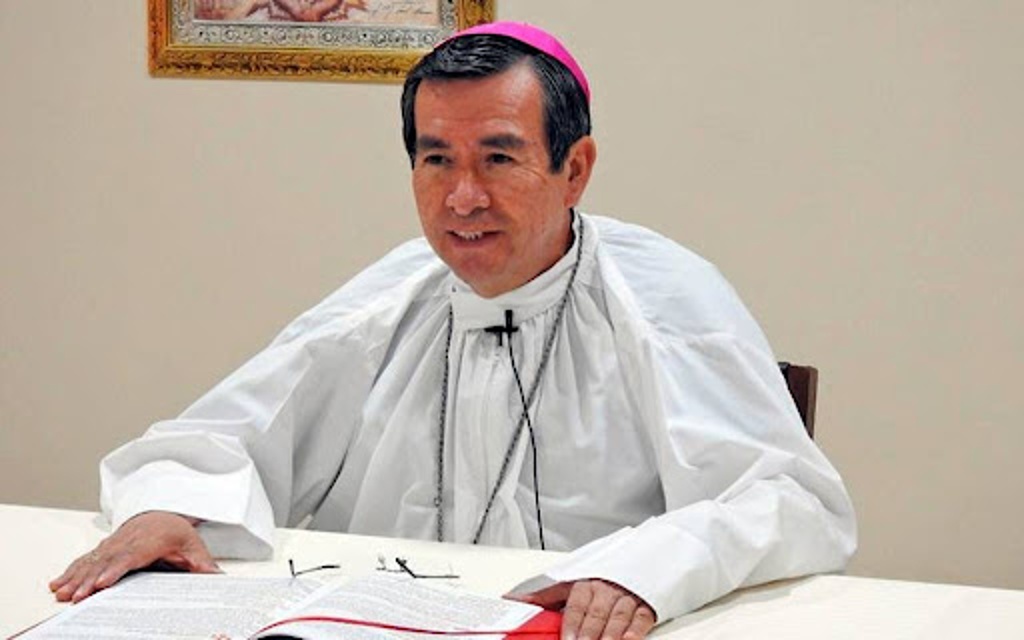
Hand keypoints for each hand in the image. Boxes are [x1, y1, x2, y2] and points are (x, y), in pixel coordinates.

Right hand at [49, 511, 218, 602]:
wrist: (163, 511)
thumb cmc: (176, 531)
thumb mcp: (193, 545)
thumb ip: (203, 563)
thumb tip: (218, 577)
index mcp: (149, 541)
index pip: (130, 557)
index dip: (114, 570)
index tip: (102, 583)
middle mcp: (127, 541)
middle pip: (105, 562)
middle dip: (88, 580)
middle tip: (76, 596)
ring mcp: (113, 544)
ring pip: (91, 561)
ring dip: (75, 577)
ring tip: (61, 593)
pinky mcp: (104, 548)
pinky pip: (85, 560)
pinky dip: (70, 571)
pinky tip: (58, 583)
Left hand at [509, 579, 655, 639]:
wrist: (637, 559)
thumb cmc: (600, 578)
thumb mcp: (571, 582)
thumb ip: (546, 594)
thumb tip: (514, 599)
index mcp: (586, 583)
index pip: (576, 604)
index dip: (571, 623)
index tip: (568, 639)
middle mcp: (606, 589)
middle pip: (596, 613)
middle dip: (589, 633)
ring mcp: (627, 596)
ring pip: (618, 616)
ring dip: (611, 634)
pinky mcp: (646, 604)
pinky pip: (641, 617)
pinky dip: (635, 628)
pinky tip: (629, 638)